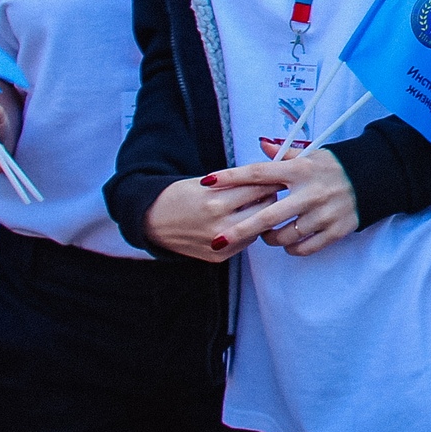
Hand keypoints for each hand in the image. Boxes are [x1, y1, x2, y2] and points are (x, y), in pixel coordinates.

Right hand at [142, 175, 280, 263]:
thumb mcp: (205, 182)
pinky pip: (246, 242)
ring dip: (262, 215)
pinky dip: (248, 230)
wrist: (151, 222)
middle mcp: (220, 225)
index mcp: (216, 201)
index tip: (279, 175)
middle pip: (265, 209)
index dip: (270, 179)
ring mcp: (220, 244)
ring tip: (257, 204)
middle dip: (270, 197)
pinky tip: (242, 220)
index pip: (258, 188)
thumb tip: (267, 178)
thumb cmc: (178, 196)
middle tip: (273, 189)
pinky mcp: (219, 257)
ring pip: (259, 228)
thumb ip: (235, 182)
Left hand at [206, 151, 361, 255]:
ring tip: (266, 236)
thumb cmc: (335, 166)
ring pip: (284, 236)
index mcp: (300, 170)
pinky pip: (304, 247)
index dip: (231, 177)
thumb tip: (261, 143)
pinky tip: (288, 244)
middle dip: (239, 230)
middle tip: (218, 240)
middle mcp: (310, 192)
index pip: (258, 173)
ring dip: (268, 239)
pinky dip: (292, 249)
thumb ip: (283, 155)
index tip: (207, 182)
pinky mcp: (336, 230)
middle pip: (267, 215)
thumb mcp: (310, 154)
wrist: (374, 178)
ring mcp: (323, 213)